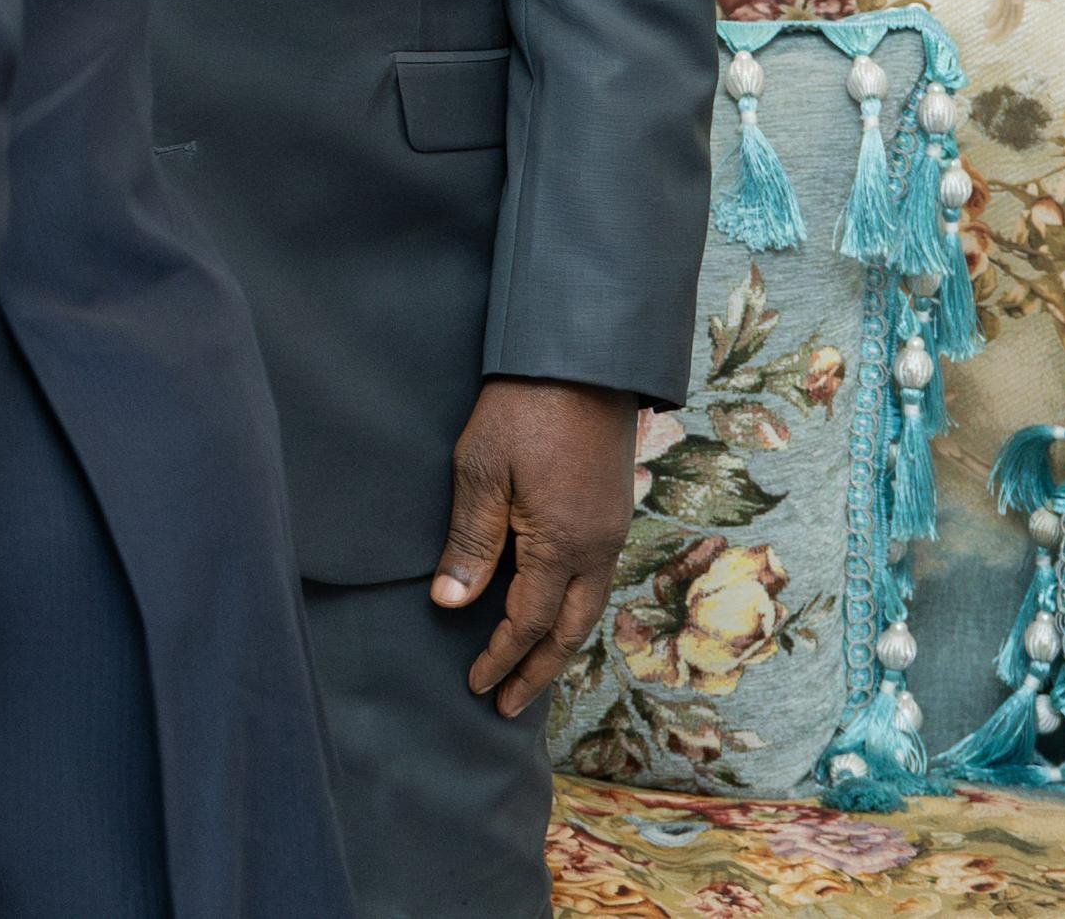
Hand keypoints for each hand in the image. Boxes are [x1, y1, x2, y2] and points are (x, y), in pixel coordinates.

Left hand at [434, 376, 644, 715]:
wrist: (581, 361)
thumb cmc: (522, 410)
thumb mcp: (480, 473)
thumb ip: (471, 542)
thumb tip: (451, 603)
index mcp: (563, 545)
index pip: (528, 622)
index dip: (501, 657)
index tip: (476, 686)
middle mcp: (597, 548)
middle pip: (570, 630)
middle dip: (538, 670)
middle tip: (507, 703)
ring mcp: (611, 530)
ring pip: (589, 607)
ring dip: (560, 643)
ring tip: (531, 670)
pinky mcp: (612, 511)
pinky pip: (595, 579)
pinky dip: (573, 609)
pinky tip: (554, 610)